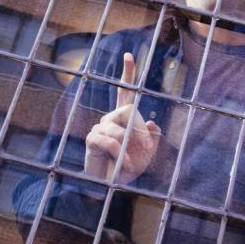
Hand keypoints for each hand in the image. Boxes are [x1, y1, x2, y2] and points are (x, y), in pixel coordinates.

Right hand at [84, 52, 160, 183]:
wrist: (110, 187)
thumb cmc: (129, 168)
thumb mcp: (147, 153)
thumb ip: (152, 137)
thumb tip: (152, 123)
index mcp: (124, 118)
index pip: (124, 91)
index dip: (127, 73)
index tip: (128, 55)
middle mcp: (110, 119)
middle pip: (129, 110)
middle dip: (139, 129)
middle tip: (146, 148)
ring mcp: (100, 128)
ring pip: (120, 128)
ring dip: (130, 149)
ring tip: (131, 164)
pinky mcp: (92, 140)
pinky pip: (110, 141)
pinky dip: (121, 155)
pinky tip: (123, 166)